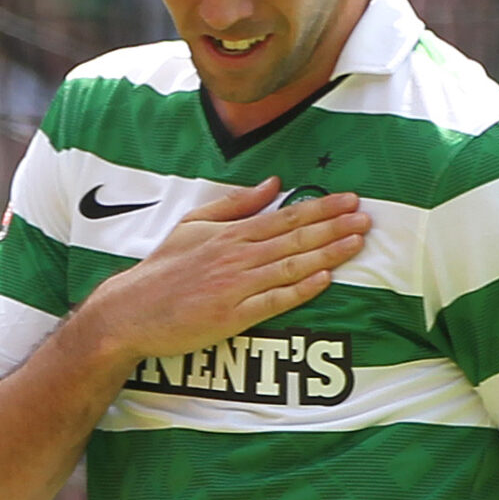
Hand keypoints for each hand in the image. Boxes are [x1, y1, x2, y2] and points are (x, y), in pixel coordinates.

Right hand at [85, 178, 368, 362]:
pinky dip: (300, 289)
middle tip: (367, 217)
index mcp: (230, 233)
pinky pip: (274, 301)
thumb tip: (272, 182)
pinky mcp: (232, 317)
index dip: (320, 208)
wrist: (131, 311)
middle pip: (295, 238)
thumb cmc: (164, 268)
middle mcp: (236, 256)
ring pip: (291, 266)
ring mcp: (236, 287)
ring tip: (358, 242)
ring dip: (328, 253)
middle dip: (335, 226)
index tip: (349, 200)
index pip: (284, 216)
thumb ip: (235, 204)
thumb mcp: (193, 224)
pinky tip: (325, 279)